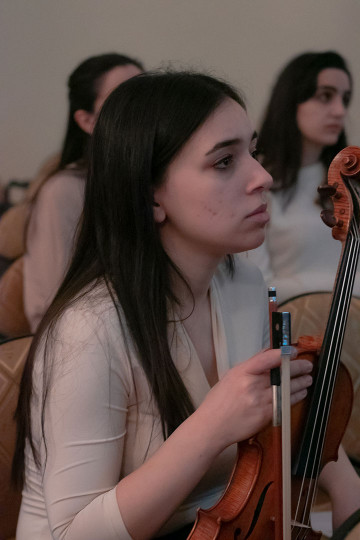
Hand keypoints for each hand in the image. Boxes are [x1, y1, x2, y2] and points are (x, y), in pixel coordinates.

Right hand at [195, 348, 312, 452]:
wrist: (213, 426)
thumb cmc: (219, 400)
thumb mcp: (231, 376)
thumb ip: (251, 365)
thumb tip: (269, 353)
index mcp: (242, 373)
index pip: (266, 358)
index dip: (282, 353)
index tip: (293, 351)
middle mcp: (252, 385)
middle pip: (281, 373)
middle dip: (298, 368)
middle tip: (307, 365)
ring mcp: (260, 401)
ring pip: (287, 389)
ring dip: (301, 383)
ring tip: (308, 378)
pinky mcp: (266, 416)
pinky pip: (286, 403)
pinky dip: (295, 397)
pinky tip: (301, 393)